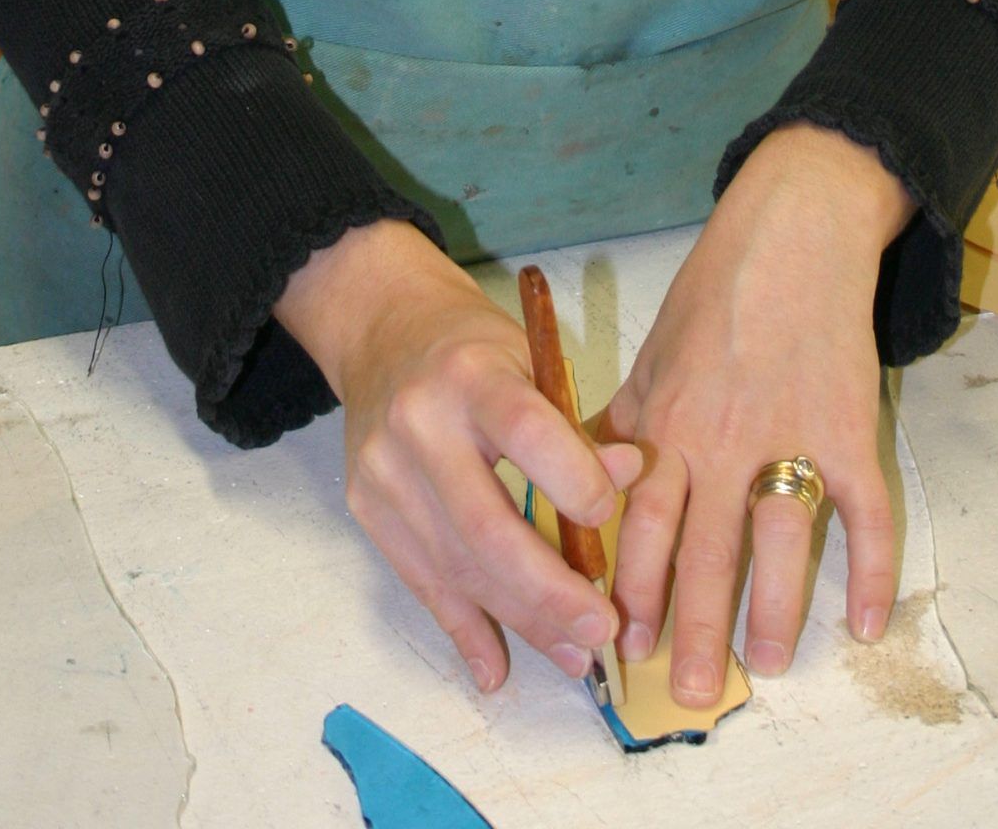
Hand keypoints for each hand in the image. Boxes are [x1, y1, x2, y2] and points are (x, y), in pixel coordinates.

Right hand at [275, 220, 643, 692]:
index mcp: (471, 374)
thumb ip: (572, 423)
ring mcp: (385, 471)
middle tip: (601, 629)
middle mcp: (419, 423)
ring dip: (519, 621)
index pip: (526, 433)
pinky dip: (461, 628)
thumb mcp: (528, 358)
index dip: (573, 482)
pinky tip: (494, 668)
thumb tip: (630, 476)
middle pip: (486, 524)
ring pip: (456, 566)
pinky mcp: (367, 508)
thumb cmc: (473, 348)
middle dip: (549, 590)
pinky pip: (420, 581)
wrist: (383, 329)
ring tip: (571, 655)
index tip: (608, 520)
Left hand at [599, 123, 913, 703]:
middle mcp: (725, 436)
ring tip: (771, 666)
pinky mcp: (849, 427)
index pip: (645, 520)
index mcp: (670, 420)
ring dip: (777, 608)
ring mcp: (792, 433)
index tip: (625, 643)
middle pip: (707, 546)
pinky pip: (864, 509)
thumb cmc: (715, 293)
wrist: (793, 231)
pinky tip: (866, 621)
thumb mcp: (653, 353)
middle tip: (692, 689)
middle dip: (696, 624)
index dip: (635, 586)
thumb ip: (626, 421)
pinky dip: (868, 566)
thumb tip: (584, 479)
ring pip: (782, 538)